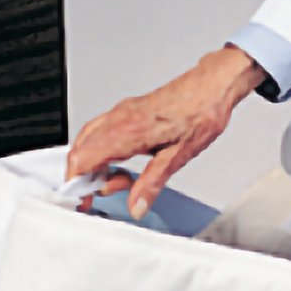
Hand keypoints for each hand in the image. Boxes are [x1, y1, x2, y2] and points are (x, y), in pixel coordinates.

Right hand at [67, 46, 264, 219]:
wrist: (213, 85)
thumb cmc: (201, 113)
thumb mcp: (179, 156)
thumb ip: (152, 183)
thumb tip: (136, 206)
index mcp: (127, 131)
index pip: (82, 159)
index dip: (77, 184)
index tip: (86, 202)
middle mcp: (119, 118)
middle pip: (79, 151)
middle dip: (86, 177)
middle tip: (113, 190)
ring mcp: (121, 112)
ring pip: (87, 140)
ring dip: (94, 164)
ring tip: (122, 179)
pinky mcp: (127, 110)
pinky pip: (100, 131)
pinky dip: (102, 150)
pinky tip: (123, 161)